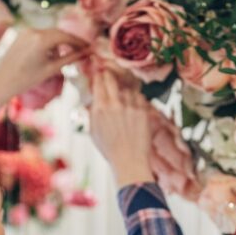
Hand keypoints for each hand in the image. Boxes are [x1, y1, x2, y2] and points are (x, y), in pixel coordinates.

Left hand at [0, 28, 88, 107]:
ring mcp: (26, 31)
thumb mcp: (51, 69)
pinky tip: (49, 55)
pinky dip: (47, 43)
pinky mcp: (21, 35)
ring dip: (58, 43)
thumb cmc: (27, 79)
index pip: (66, 36)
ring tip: (61, 58)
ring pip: (49, 34)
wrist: (3, 82)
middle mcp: (34, 31)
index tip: (88, 48)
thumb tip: (87, 53)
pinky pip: (39, 35)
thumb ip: (70, 58)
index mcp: (41, 39)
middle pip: (58, 33)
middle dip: (69, 42)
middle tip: (80, 51)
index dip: (78, 42)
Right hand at [89, 72, 154, 187]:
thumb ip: (92, 113)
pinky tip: (134, 108)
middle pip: (112, 79)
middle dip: (109, 75)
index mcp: (100, 109)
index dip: (98, 75)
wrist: (129, 161)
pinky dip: (137, 100)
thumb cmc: (110, 149)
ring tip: (124, 101)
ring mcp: (131, 107)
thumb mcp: (93, 131)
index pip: (98, 82)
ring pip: (127, 88)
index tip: (99, 73)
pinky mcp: (143, 111)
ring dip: (125, 91)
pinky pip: (140, 97)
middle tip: (109, 74)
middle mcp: (115, 105)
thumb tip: (92, 99)